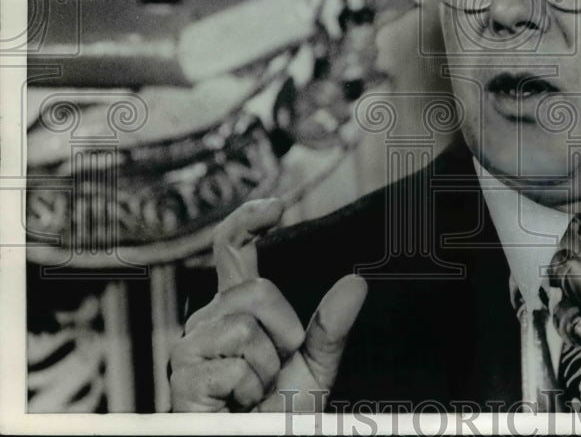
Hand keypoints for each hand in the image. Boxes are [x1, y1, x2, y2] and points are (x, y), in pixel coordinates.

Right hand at [169, 198, 367, 411]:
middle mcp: (207, 319)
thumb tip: (357, 283)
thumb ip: (331, 328)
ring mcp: (189, 346)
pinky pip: (236, 366)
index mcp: (236, 308)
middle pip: (255, 291)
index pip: (232, 249)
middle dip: (284, 331)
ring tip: (253, 391)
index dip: (247, 220)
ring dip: (266, 368)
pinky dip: (249, 390)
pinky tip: (235, 404)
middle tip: (276, 369)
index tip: (276, 208)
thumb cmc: (274, 413)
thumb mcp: (314, 367)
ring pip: (246, 329)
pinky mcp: (182, 376)